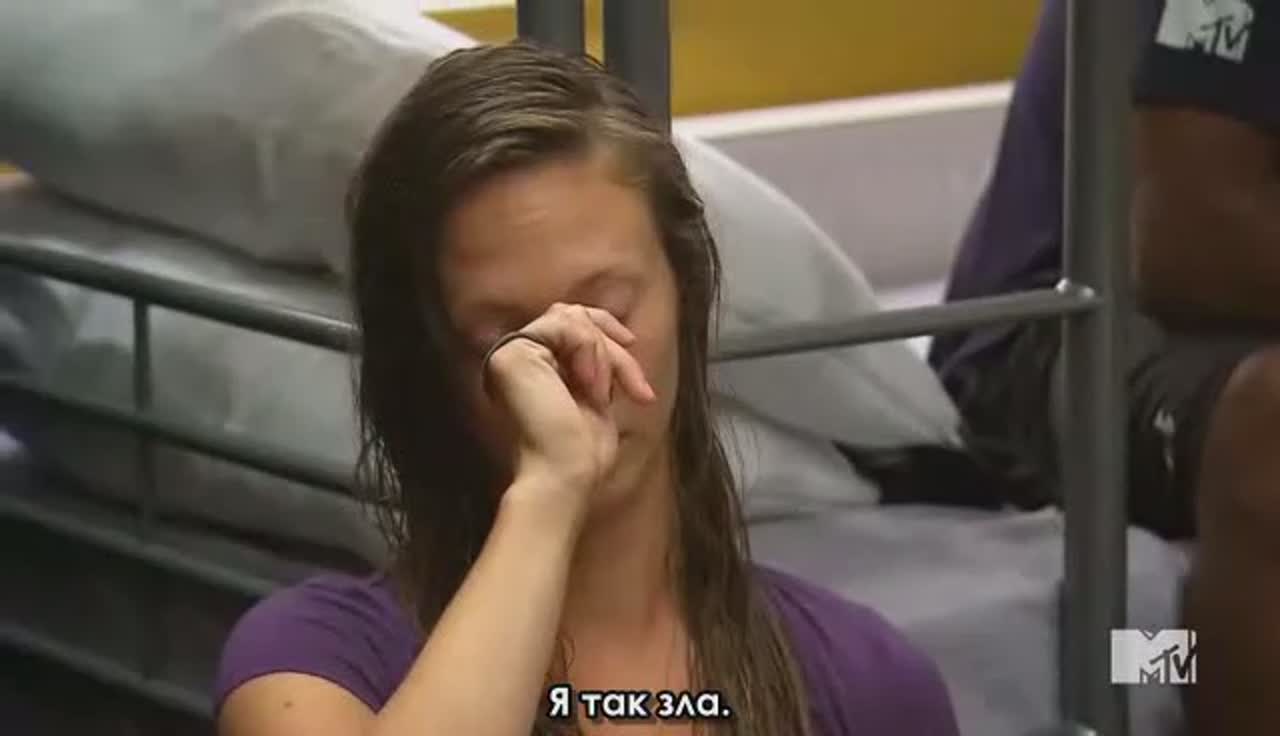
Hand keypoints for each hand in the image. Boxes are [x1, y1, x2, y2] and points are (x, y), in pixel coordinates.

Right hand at [483, 303, 656, 522]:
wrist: (564, 475)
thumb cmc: (581, 451)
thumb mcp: (595, 395)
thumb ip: (595, 363)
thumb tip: (616, 335)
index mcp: (531, 367)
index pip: (567, 322)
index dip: (603, 326)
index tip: (631, 345)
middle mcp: (515, 357)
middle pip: (572, 315)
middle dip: (610, 344)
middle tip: (633, 384)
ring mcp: (509, 353)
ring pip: (573, 319)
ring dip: (603, 356)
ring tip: (602, 396)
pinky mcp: (512, 353)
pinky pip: (565, 326)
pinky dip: (590, 353)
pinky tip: (590, 388)